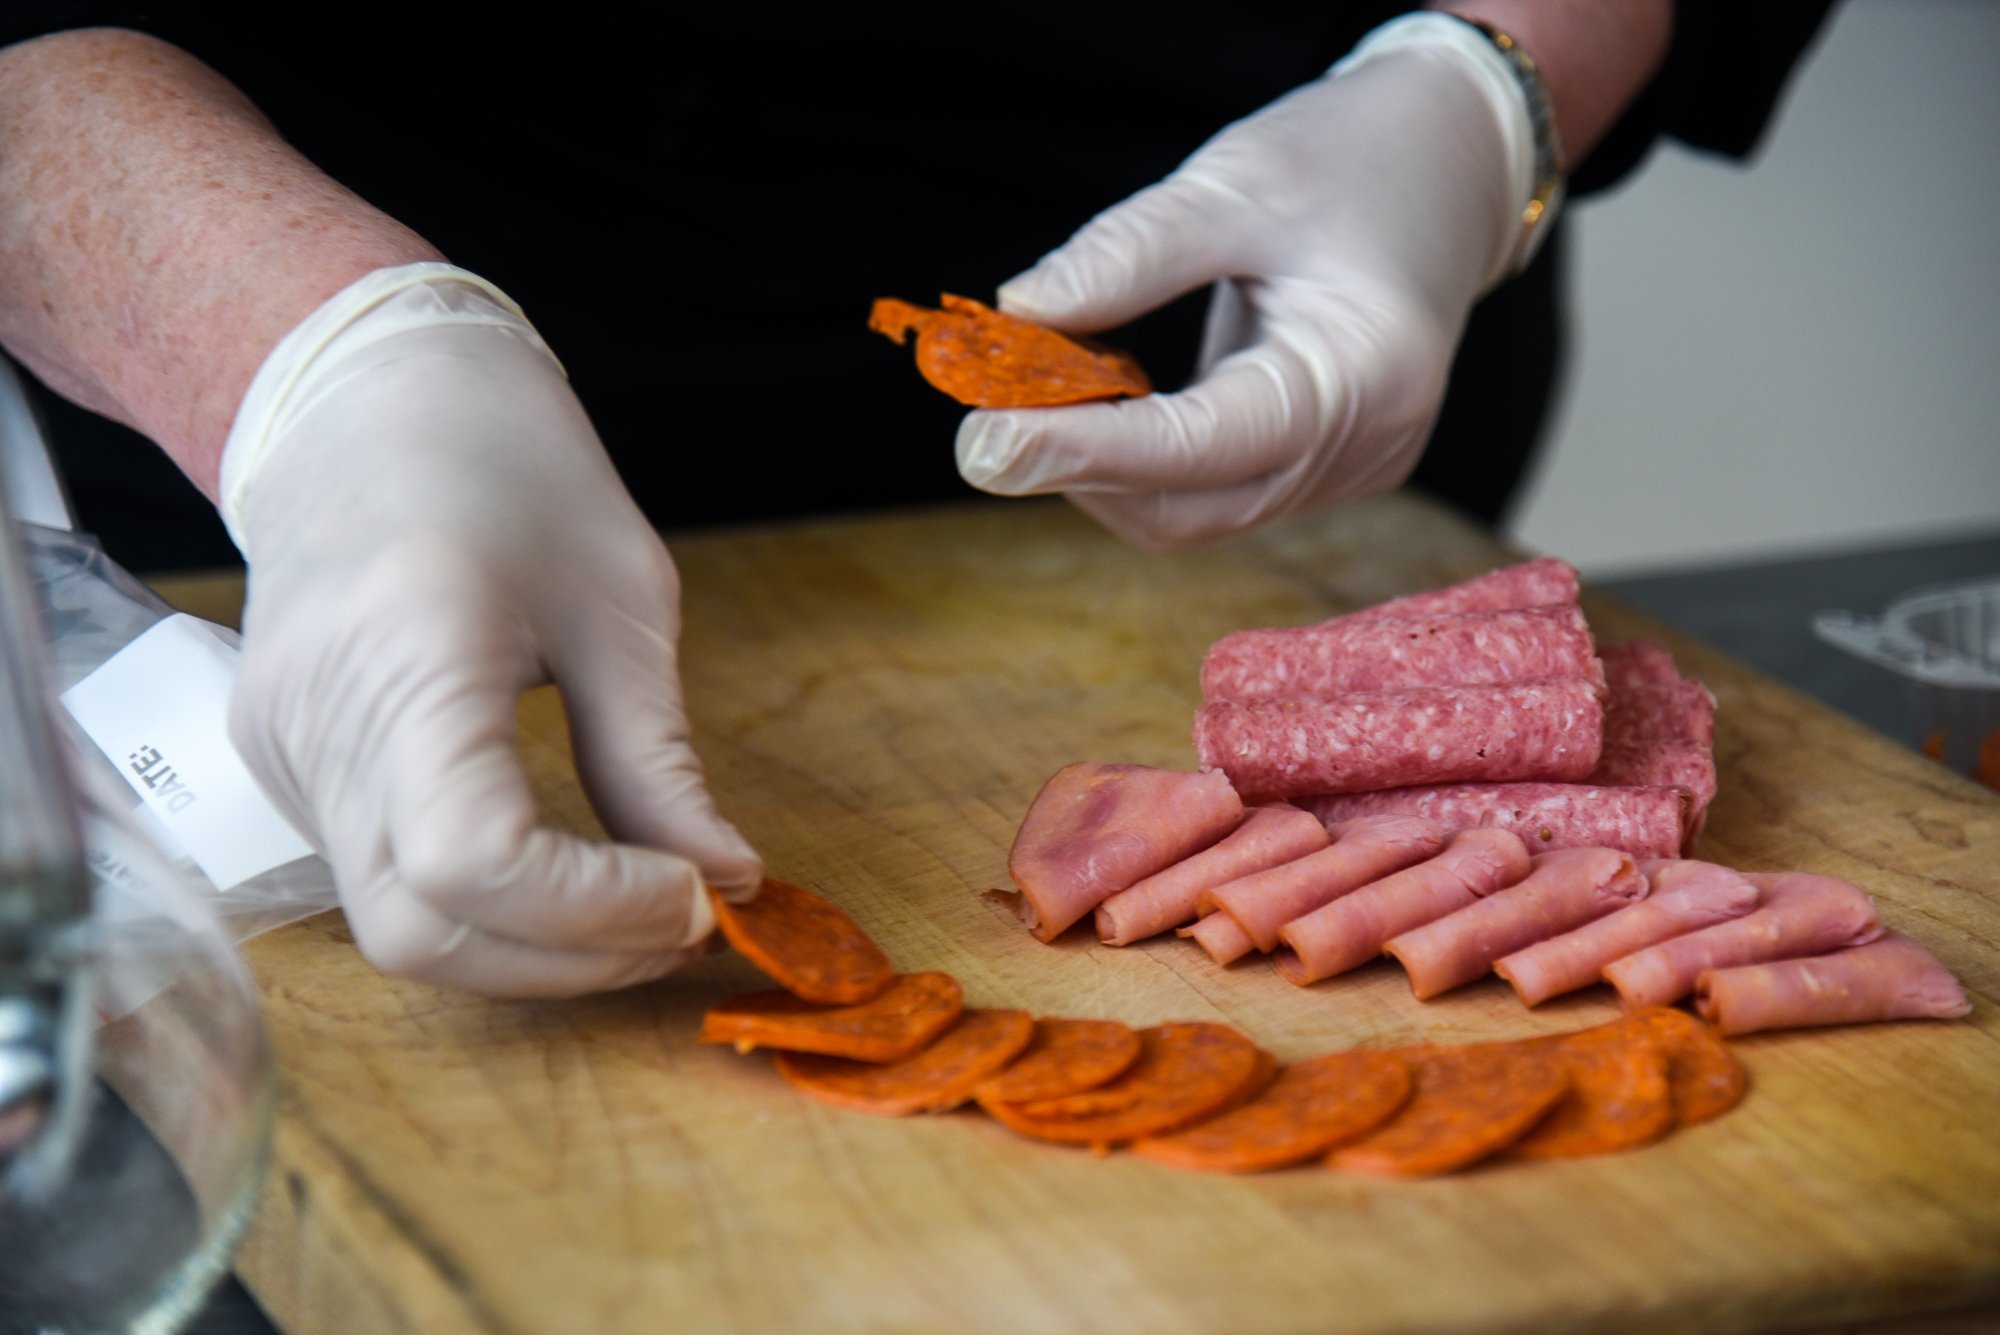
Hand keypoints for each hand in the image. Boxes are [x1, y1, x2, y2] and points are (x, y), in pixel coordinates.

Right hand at [222, 265, 761, 996]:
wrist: (358, 402)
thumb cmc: (506, 470)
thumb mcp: (622, 603)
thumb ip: (660, 763)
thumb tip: (726, 884)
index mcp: (409, 651)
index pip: (470, 861)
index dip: (595, 910)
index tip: (701, 891)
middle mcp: (318, 723)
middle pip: (422, 933)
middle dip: (571, 958)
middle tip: (689, 917)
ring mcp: (285, 756)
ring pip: (398, 930)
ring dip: (534, 951)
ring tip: (643, 903)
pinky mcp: (288, 770)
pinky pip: (381, 885)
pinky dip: (486, 910)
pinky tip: (569, 875)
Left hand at [955, 14, 1536, 550]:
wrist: (1451, 166)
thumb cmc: (1358, 161)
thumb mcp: (1238, 182)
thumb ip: (1128, 255)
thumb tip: (1019, 316)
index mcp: (1365, 376)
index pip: (1204, 445)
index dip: (1086, 451)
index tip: (985, 440)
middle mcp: (1365, 447)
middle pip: (1190, 509)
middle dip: (1079, 472)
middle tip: (983, 421)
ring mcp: (1347, 470)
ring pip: (1192, 514)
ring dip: (1101, 472)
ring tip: (1038, 398)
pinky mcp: (1320, 468)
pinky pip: (1210, 492)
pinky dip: (1139, 462)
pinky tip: (1099, 405)